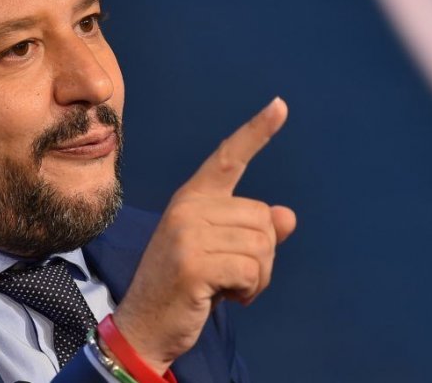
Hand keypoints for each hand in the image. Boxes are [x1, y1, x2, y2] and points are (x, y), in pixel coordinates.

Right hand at [112, 97, 296, 373]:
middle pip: (263, 218)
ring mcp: (187, 233)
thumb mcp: (221, 255)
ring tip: (227, 288)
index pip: (228, 159)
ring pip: (262, 246)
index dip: (257, 132)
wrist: (144, 326)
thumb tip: (287, 216)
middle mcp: (188, 207)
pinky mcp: (192, 262)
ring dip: (257, 277)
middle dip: (262, 257)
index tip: (281, 105)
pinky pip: (251, 271)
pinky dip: (248, 291)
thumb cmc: (184, 289)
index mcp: (192, 199)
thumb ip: (252, 233)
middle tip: (233, 278)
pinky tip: (224, 298)